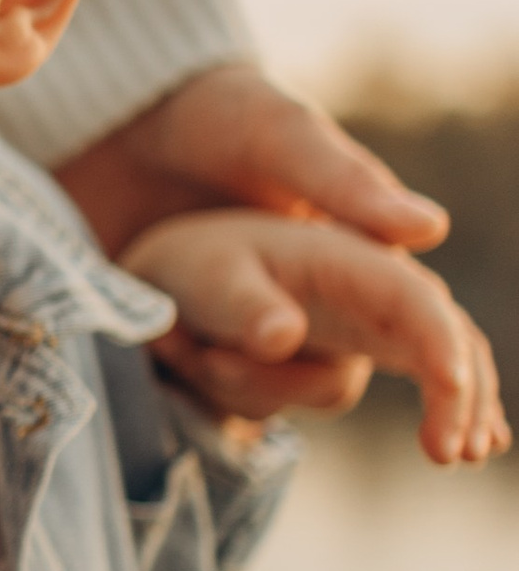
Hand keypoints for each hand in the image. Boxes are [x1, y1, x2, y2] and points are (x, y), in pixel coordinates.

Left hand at [55, 62, 494, 458]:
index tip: (449, 418)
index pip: (427, 313)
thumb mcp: (276, 136)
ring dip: (251, 381)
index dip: (452, 368)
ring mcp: (292, 319)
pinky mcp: (232, 342)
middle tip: (451, 455)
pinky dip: (250, 407)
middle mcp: (341, 287)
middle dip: (449, 408)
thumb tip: (425, 232)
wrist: (117, 127)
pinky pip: (257, 396)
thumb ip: (337, 183)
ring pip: (318, 387)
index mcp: (362, 241)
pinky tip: (232, 416)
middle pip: (422, 360)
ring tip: (180, 341)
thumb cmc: (218, 114)